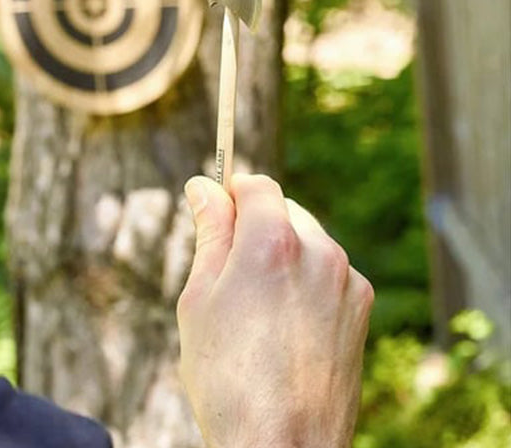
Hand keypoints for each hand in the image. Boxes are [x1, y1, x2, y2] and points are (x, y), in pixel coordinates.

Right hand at [177, 174, 373, 447]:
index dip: (232, 191)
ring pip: (308, 240)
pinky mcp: (361, 308)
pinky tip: (286, 324)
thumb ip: (209, 232)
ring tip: (257, 307)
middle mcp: (319, 251)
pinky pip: (329, 272)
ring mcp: (346, 280)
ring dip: (283, 252)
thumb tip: (202, 186)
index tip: (216, 208)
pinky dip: (307, 281)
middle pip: (283, 210)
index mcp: (273, 242)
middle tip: (229, 270)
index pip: (257, 185)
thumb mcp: (200, 297)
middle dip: (256, 225)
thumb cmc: (227, 377)